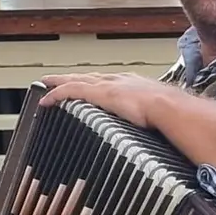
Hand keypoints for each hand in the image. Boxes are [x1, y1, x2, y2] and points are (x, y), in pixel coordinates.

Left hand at [37, 72, 172, 127]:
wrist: (168, 107)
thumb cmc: (168, 113)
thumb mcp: (156, 115)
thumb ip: (150, 122)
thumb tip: (152, 138)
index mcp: (132, 84)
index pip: (106, 81)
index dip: (92, 83)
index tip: (84, 85)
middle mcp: (117, 80)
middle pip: (87, 77)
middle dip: (71, 77)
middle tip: (56, 79)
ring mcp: (107, 85)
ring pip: (75, 79)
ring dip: (60, 82)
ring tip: (46, 84)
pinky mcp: (98, 92)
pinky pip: (69, 90)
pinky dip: (56, 94)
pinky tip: (46, 99)